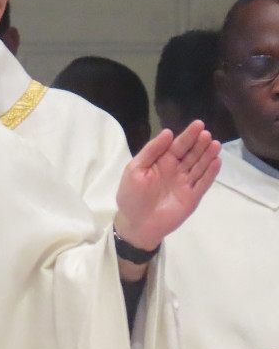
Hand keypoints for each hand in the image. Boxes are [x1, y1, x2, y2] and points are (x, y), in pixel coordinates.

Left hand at [114, 120, 221, 250]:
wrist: (136, 223)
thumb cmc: (131, 195)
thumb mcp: (135, 169)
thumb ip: (151, 151)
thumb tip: (168, 132)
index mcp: (162, 162)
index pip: (177, 145)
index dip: (188, 135)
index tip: (199, 124)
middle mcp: (176, 170)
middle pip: (191, 154)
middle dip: (199, 143)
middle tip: (206, 134)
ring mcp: (185, 183)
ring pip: (199, 166)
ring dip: (208, 155)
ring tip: (215, 144)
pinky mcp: (192, 197)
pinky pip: (204, 183)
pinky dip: (211, 173)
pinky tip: (217, 161)